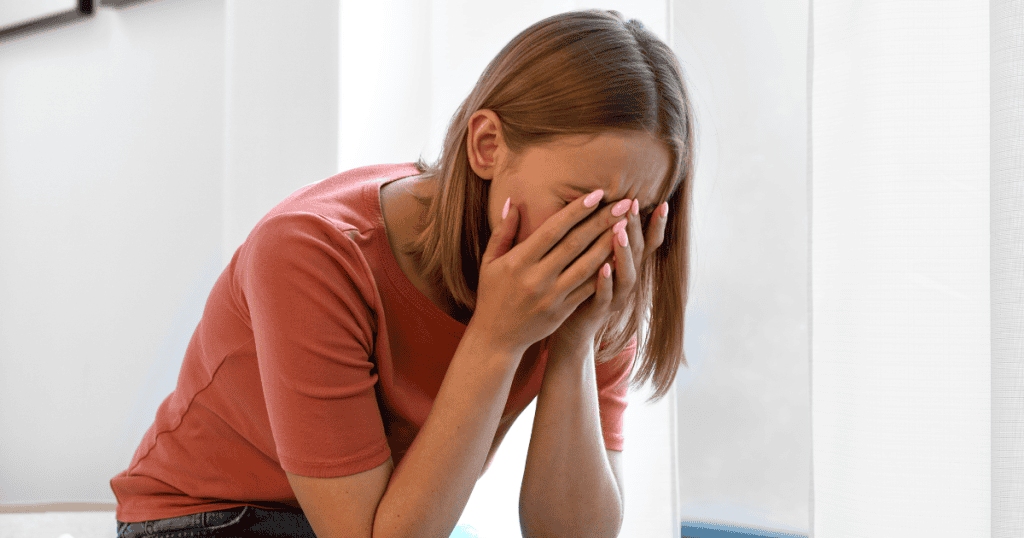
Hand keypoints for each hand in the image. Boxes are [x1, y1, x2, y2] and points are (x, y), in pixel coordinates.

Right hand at [471, 188, 632, 355]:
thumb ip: (502, 232)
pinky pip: (588, 289)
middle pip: (575, 244)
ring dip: (609, 244)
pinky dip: (605, 272)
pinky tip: (620, 257)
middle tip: (623, 203)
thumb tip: (514, 201)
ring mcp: (551, 297)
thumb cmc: (492, 295)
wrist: (495, 339)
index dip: (577, 211)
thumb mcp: (490, 262)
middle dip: (602, 221)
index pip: (553, 229)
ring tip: (627, 225)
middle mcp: (536, 278)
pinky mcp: (562, 312)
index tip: (597, 194)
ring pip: (586, 266)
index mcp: (518, 261)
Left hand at [547, 197, 668, 356]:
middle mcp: (627, 281)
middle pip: (638, 253)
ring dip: (624, 253)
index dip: (657, 225)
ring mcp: (615, 298)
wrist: (571, 328)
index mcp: (628, 266)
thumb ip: (604, 236)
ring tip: (620, 231)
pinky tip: (603, 266)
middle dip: (636, 228)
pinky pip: (605, 297)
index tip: (662, 203)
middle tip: (632, 204)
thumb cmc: (581, 285)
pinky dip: (606, 282)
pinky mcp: (598, 312)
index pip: (648, 243)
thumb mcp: (596, 258)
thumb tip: (607, 203)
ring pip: (627, 275)